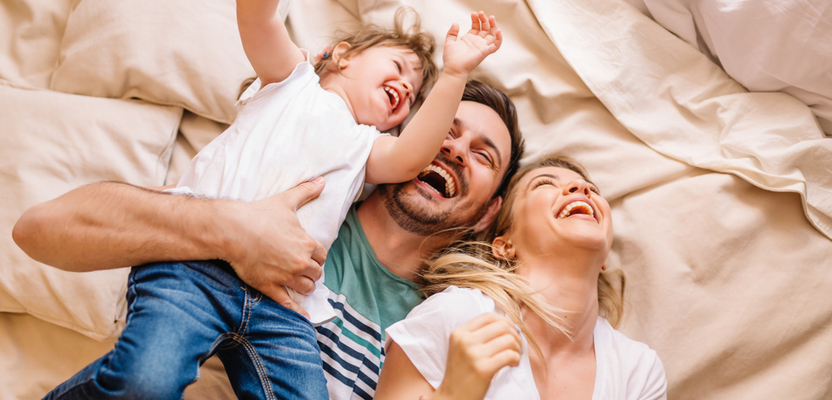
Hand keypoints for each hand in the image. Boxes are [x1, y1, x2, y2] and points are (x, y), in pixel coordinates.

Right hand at [223, 177, 326, 317]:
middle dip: (311, 271)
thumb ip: (306, 191)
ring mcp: (285, 276)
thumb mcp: (285, 201)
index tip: (310, 256)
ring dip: (305, 286)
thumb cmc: (259, 214)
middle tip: (303, 269)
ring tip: (299, 283)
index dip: (316, 256)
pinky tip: (304, 318)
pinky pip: (289, 304)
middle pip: (316, 273)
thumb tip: (322, 180)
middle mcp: (300, 262)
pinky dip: (298, 312)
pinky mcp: (270, 287)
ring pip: (306, 288)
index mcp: (307, 244)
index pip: (322, 256)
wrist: (232, 230)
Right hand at [431, 314, 522, 399]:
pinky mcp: (483, 369)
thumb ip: (478, 334)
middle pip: (501, 326)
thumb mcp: (461, 348)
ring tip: (514, 357)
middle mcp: (465, 341)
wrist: (452, 397)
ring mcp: (474, 355)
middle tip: (516, 346)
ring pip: (508, 339)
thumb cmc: (461, 373)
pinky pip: (510, 355)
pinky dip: (516, 359)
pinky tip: (512, 364)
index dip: (505, 321)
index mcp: (459, 333)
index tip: (511, 331)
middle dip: (515, 334)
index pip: (488, 317)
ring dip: (517, 348)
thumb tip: (509, 325)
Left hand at [442, 11, 502, 77]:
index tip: (473, 13)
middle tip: (481, 13)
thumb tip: (456, 23)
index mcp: (469, 39)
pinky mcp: (485, 52)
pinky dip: (499, 38)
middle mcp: (477, 42)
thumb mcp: (449, 42)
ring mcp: (482, 47)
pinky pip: (496, 45)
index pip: (477, 27)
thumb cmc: (451, 59)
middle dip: (484, 20)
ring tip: (490, 17)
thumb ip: (452, 33)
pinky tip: (498, 30)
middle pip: (485, 29)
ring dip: (493, 25)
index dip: (476, 20)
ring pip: (492, 35)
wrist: (453, 69)